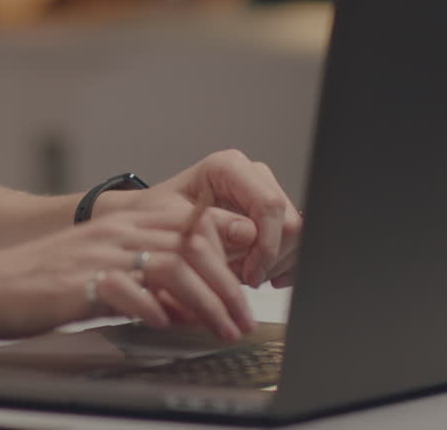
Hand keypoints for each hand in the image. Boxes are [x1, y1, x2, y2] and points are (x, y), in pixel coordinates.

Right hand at [0, 201, 256, 342]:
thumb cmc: (45, 282)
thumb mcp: (105, 268)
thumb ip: (148, 277)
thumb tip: (195, 304)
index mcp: (124, 222)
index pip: (192, 219)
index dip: (229, 245)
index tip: (249, 277)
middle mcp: (116, 231)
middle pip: (193, 243)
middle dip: (229, 284)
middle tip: (243, 317)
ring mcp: (99, 254)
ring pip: (173, 265)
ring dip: (207, 301)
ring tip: (223, 329)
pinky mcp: (80, 281)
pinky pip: (129, 290)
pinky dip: (154, 309)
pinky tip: (164, 324)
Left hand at [97, 150, 303, 287]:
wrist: (151, 222)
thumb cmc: (157, 219)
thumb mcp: (174, 224)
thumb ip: (212, 227)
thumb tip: (248, 234)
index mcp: (228, 167)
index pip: (269, 205)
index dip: (265, 245)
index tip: (250, 273)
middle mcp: (251, 175)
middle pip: (288, 222)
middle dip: (269, 258)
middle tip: (243, 279)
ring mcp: (264, 192)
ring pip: (295, 236)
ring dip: (272, 263)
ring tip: (240, 274)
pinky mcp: (271, 214)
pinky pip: (293, 242)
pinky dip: (278, 264)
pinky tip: (256, 273)